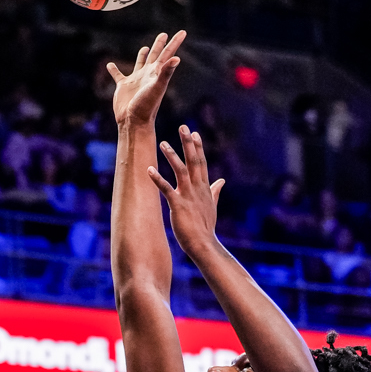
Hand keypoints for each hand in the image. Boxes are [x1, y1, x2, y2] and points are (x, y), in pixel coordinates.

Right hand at [106, 31, 184, 127]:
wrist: (133, 121)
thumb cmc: (146, 106)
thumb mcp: (157, 87)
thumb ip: (166, 72)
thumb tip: (177, 58)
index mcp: (157, 73)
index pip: (168, 54)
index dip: (175, 42)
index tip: (183, 32)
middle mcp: (147, 75)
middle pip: (155, 55)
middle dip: (160, 44)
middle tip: (164, 34)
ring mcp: (135, 80)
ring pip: (139, 63)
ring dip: (142, 55)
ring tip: (144, 48)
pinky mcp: (123, 86)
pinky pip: (118, 75)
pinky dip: (113, 70)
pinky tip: (110, 65)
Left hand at [148, 126, 223, 254]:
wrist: (203, 244)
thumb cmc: (205, 227)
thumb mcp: (212, 206)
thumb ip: (215, 191)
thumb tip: (222, 180)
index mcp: (204, 188)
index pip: (201, 163)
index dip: (197, 147)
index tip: (194, 133)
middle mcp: (197, 189)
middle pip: (194, 161)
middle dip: (188, 144)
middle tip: (183, 127)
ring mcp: (188, 196)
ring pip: (181, 171)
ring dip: (172, 156)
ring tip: (163, 142)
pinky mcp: (178, 205)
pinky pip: (166, 189)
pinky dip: (158, 179)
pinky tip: (149, 169)